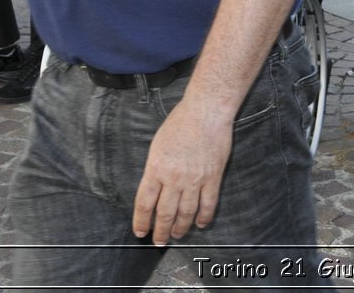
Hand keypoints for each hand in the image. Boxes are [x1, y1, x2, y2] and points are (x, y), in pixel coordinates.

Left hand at [131, 97, 232, 246]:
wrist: (206, 112)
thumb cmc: (179, 124)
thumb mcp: (157, 146)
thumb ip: (155, 170)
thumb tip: (154, 190)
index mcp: (156, 169)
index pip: (144, 204)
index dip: (141, 222)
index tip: (141, 232)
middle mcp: (174, 178)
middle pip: (165, 213)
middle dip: (161, 231)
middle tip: (159, 241)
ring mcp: (195, 179)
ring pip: (186, 213)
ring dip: (180, 228)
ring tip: (177, 236)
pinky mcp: (212, 177)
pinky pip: (208, 204)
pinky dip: (204, 217)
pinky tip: (200, 224)